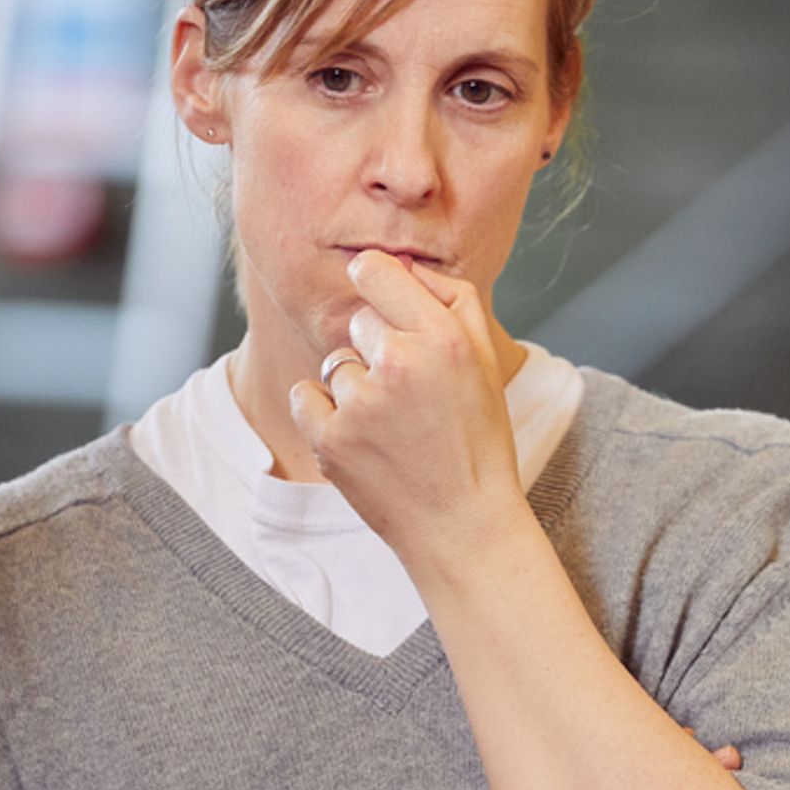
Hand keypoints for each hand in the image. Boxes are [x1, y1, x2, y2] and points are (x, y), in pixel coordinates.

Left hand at [288, 252, 524, 567]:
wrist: (462, 526)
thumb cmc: (477, 442)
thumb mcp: (484, 361)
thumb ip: (451, 298)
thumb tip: (400, 263)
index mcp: (442, 338)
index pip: (375, 270)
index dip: (373, 280)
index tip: (376, 296)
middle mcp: (400, 364)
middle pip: (357, 322)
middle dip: (375, 349)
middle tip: (409, 395)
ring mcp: (360, 404)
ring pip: (335, 365)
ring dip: (354, 388)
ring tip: (392, 427)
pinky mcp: (330, 440)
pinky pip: (306, 396)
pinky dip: (323, 413)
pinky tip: (360, 437)